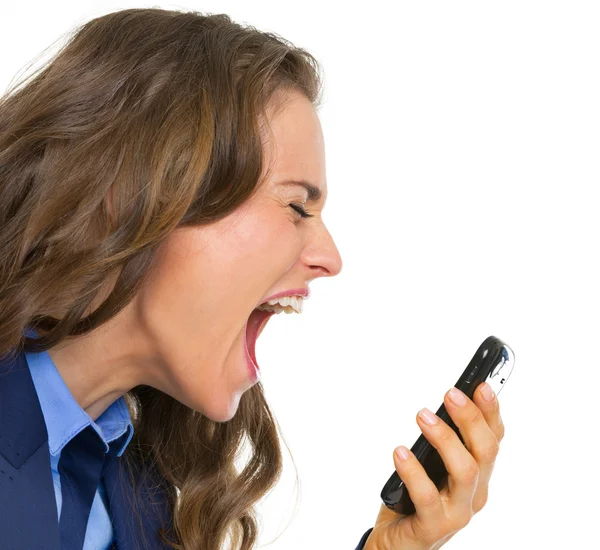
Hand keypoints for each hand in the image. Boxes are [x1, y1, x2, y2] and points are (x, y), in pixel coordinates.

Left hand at [364, 382, 503, 549]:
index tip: (480, 384)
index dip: (490, 411)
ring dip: (445, 439)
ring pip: (464, 472)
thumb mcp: (432, 464)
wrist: (398, 543)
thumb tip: (438, 402)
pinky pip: (426, 496)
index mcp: (478, 474)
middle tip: (450, 394)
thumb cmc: (414, 499)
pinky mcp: (433, 526)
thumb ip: (441, 440)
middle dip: (470, 418)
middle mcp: (474, 493)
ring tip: (422, 416)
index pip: (494, 438)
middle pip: (485, 451)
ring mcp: (457, 512)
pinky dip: (413, 470)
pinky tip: (400, 452)